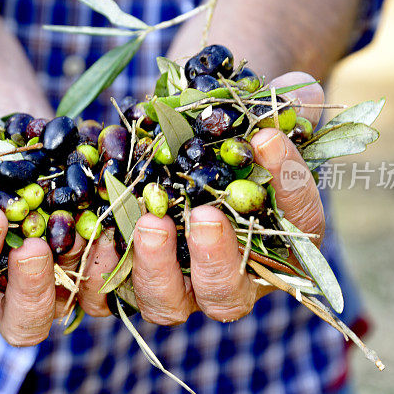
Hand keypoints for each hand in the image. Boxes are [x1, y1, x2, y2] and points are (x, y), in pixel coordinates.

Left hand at [75, 72, 325, 324]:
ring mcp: (170, 285)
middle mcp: (224, 278)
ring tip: (150, 219)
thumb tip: (299, 90)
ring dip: (157, 265)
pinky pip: (108, 292)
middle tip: (205, 215)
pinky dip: (99, 263)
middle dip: (218, 258)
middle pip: (228, 294)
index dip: (291, 186)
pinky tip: (93, 227)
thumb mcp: (252, 110)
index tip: (267, 139)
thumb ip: (280, 102)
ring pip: (166, 303)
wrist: (171, 139)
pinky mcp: (120, 279)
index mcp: (274, 243)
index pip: (298, 225)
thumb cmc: (222, 130)